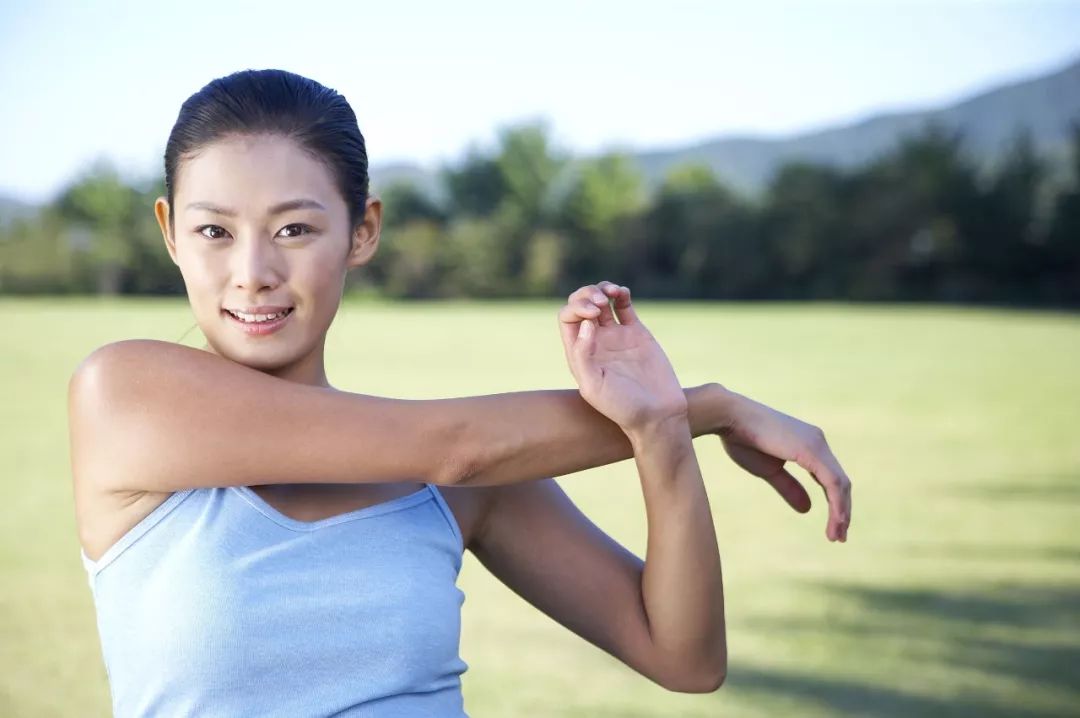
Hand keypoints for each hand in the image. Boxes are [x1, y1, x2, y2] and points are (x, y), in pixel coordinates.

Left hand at [558, 281, 686, 434]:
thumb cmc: (622, 407)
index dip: (577, 309)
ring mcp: (615, 336)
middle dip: (586, 295)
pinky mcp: (636, 333)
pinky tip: (622, 293)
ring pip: (601, 301)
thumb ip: (583, 355)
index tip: (594, 316)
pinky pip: (624, 307)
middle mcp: (595, 342)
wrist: (657, 414)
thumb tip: (585, 324)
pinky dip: (621, 294)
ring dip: (602, 289)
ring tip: (612, 291)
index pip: (567, 318)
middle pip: (580, 305)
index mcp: (579, 353)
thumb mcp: (594, 387)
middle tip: (601, 302)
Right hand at [714, 389, 852, 542]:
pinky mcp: (811, 450)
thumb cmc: (743, 439)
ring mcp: (816, 445)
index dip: (835, 504)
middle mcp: (818, 442)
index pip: (831, 479)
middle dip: (842, 512)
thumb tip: (807, 509)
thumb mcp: (770, 471)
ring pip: (840, 485)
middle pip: (840, 483)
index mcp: (808, 445)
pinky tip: (836, 521)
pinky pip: (832, 482)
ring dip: (841, 512)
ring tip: (837, 536)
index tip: (834, 528)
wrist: (729, 417)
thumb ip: (789, 487)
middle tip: (839, 538)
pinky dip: (837, 504)